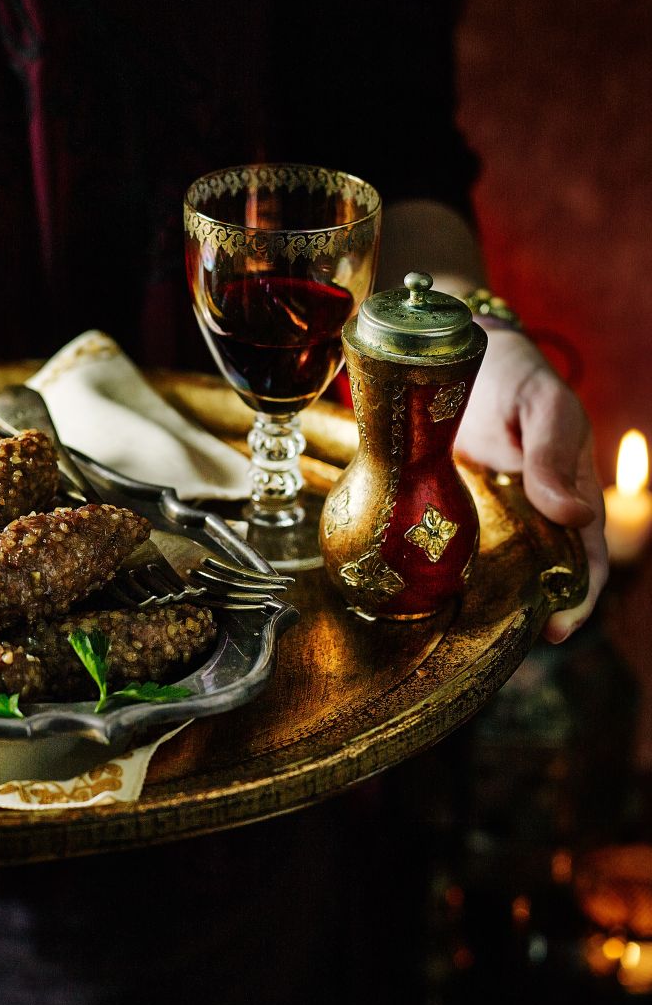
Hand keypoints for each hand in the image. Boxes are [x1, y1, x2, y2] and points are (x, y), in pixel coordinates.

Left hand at [456, 327, 607, 642]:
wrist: (463, 360)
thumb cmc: (518, 382)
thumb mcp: (546, 409)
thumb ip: (556, 456)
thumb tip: (575, 516)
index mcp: (569, 501)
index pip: (586, 564)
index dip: (576, 601)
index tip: (555, 630)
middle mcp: (531, 520)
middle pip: (534, 581)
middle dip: (519, 615)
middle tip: (492, 644)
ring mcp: (487, 520)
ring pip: (489, 574)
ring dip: (477, 602)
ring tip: (452, 632)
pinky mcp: (446, 512)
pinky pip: (447, 550)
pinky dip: (439, 572)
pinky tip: (418, 592)